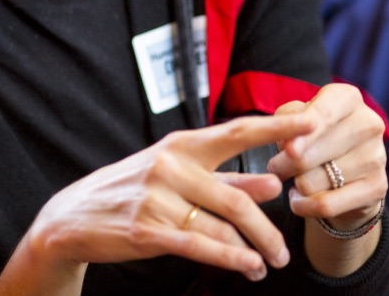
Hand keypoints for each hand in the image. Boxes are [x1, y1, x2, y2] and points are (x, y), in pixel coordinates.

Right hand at [22, 113, 317, 282]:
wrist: (75, 216)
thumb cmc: (134, 190)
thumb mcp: (179, 175)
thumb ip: (228, 179)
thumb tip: (276, 181)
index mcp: (181, 144)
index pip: (237, 131)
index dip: (277, 126)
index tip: (314, 122)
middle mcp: (170, 165)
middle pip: (238, 198)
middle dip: (268, 229)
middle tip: (285, 250)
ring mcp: (157, 197)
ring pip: (221, 226)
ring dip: (252, 250)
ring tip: (265, 264)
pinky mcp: (147, 229)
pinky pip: (200, 245)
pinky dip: (230, 258)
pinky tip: (247, 266)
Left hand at [266, 83, 387, 236]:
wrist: (349, 169)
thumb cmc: (314, 135)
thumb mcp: (298, 119)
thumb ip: (287, 121)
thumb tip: (289, 144)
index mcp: (347, 98)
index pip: (322, 113)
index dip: (302, 132)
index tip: (288, 149)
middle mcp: (368, 123)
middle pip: (310, 154)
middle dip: (283, 164)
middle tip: (276, 167)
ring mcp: (376, 157)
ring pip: (313, 181)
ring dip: (294, 185)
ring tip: (293, 180)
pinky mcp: (377, 188)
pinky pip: (326, 205)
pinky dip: (304, 206)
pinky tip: (298, 200)